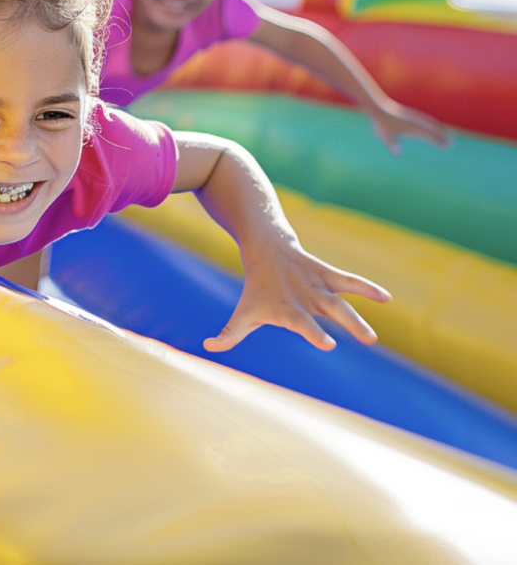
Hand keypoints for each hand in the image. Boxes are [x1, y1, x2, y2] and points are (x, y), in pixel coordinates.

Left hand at [203, 236, 390, 352]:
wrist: (266, 248)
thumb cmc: (257, 288)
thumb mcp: (244, 312)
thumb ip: (230, 333)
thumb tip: (208, 347)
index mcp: (288, 309)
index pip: (303, 323)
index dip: (315, 332)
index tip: (329, 345)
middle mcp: (306, 297)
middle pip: (330, 310)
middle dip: (347, 323)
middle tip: (367, 339)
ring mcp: (318, 285)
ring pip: (342, 300)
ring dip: (360, 314)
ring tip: (375, 336)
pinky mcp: (328, 274)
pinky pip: (350, 280)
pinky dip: (367, 287)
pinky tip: (387, 298)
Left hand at [369, 101, 451, 155]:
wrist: (379, 108)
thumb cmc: (382, 124)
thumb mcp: (386, 137)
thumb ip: (393, 144)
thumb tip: (396, 152)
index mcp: (414, 129)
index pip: (431, 136)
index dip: (439, 141)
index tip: (447, 147)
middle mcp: (417, 123)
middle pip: (434, 129)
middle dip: (443, 136)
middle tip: (450, 144)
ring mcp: (414, 118)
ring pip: (431, 124)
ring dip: (439, 130)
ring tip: (446, 136)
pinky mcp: (410, 116)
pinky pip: (425, 121)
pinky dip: (432, 125)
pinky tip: (431, 127)